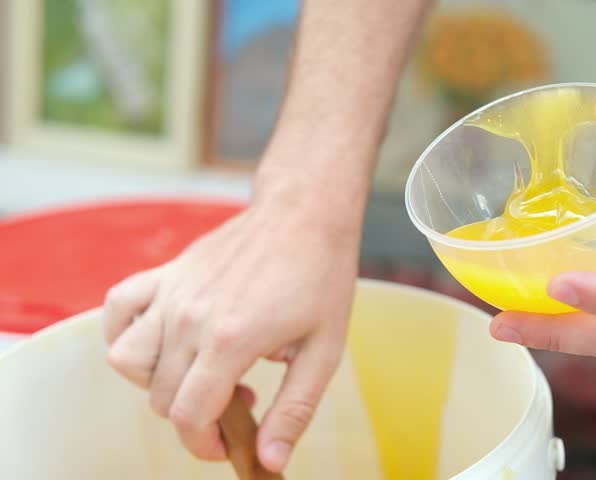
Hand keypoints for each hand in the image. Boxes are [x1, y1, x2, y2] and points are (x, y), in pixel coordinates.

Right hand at [103, 191, 358, 471]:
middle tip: (238, 397)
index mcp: (230, 341)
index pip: (188, 417)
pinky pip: (117, 309)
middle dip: (194, 415)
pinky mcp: (167, 273)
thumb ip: (294, 410)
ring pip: (126, 359)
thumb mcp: (324, 352)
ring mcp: (173, 293)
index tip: (229, 444)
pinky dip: (124, 332)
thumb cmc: (320, 278)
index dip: (205, 445)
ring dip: (155, 381)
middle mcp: (190, 318)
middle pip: (160, 397)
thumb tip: (270, 461)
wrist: (305, 214)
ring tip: (199, 370)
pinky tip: (160, 339)